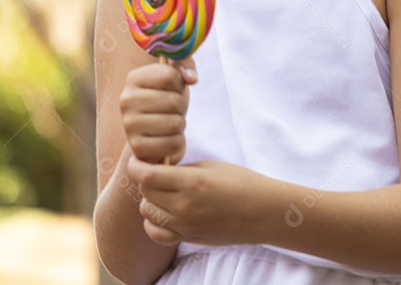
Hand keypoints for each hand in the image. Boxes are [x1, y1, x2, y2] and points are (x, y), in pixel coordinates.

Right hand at [118, 58, 197, 164]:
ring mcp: (129, 125)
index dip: (179, 83)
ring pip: (175, 123)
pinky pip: (173, 143)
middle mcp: (126, 100)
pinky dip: (178, 142)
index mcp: (133, 78)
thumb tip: (192, 78)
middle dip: (181, 107)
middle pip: (173, 101)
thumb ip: (185, 65)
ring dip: (180, 125)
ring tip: (169, 123)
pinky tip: (167, 138)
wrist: (154, 133)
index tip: (172, 89)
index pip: (169, 75)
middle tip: (172, 110)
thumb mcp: (176, 77)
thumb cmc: (166, 100)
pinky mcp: (137, 147)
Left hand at [128, 157, 275, 245]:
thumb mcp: (209, 167)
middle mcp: (184, 207)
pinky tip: (164, 212)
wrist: (263, 212)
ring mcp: (185, 226)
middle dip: (145, 180)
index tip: (139, 161)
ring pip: (147, 213)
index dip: (137, 166)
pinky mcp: (188, 238)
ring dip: (150, 200)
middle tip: (157, 173)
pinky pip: (156, 233)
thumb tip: (159, 169)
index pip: (146, 176)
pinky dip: (153, 222)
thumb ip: (181, 170)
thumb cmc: (241, 182)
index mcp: (191, 183)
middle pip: (145, 193)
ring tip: (164, 192)